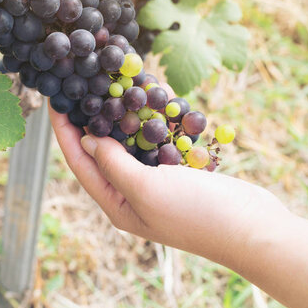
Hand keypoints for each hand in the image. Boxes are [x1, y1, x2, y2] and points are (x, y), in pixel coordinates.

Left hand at [48, 98, 284, 268]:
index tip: (54, 100)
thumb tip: (86, 140)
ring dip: (125, 110)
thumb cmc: (196, 214)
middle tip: (84, 83)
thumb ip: (113, 164)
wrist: (253, 227)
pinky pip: (159, 135)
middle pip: (104, 147)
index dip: (65, 131)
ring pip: (133, 137)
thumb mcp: (146, 189)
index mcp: (117, 203)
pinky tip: (151, 92)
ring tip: (114, 81)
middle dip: (94, 115)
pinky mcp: (179, 166)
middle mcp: (133, 190)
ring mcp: (158, 177)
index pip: (81, 161)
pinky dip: (154, 115)